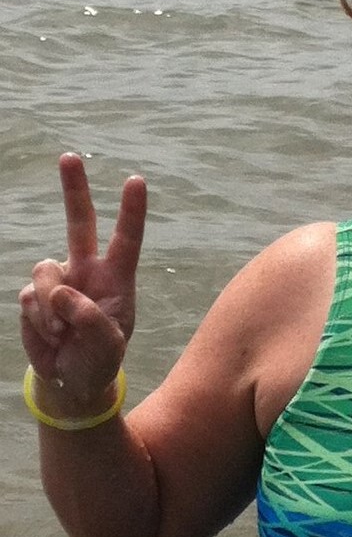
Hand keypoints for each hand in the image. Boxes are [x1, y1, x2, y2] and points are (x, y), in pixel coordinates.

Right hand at [19, 154, 146, 407]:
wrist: (72, 380)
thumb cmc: (101, 359)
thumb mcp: (107, 346)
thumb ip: (90, 319)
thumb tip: (61, 293)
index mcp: (117, 277)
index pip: (127, 239)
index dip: (131, 211)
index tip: (136, 180)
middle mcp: (88, 270)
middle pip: (79, 223)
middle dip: (74, 189)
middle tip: (70, 156)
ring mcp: (60, 280)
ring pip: (45, 271)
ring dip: (51, 307)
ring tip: (64, 333)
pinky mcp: (35, 296)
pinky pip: (31, 298)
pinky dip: (39, 321)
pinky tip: (52, 336)